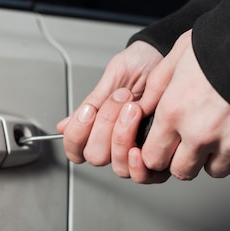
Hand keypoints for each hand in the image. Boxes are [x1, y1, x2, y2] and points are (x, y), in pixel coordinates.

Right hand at [57, 41, 162, 171]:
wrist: (166, 55)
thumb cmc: (140, 64)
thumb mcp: (111, 79)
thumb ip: (89, 107)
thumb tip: (63, 127)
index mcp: (98, 128)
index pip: (76, 149)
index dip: (76, 135)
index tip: (87, 111)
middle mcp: (116, 144)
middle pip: (95, 156)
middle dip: (104, 126)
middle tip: (118, 99)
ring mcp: (137, 151)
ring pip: (118, 166)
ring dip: (122, 136)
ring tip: (133, 109)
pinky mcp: (159, 156)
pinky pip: (146, 176)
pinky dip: (138, 164)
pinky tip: (139, 146)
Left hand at [127, 30, 229, 182]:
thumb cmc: (225, 41)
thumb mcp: (179, 54)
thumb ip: (157, 85)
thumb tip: (144, 107)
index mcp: (175, 112)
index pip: (153, 157)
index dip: (157, 153)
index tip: (164, 146)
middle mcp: (201, 134)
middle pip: (182, 171)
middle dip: (183, 160)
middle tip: (192, 141)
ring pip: (216, 168)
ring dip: (215, 155)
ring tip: (222, 126)